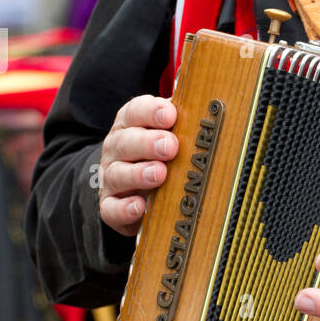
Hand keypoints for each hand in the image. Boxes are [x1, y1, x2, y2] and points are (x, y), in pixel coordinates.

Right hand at [99, 95, 178, 235]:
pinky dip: (124, 208)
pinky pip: (112, 207)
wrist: (130, 188)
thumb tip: (209, 113)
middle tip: (170, 146)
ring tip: (159, 174)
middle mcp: (117, 149)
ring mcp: (111, 177)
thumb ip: (182, 123)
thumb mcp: (168, 134)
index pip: (135, 111)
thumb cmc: (156, 155)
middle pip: (126, 141)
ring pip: (118, 173)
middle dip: (148, 143)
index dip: (151, 111)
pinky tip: (139, 206)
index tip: (170, 115)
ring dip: (139, 174)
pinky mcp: (110, 205)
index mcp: (131, 125)